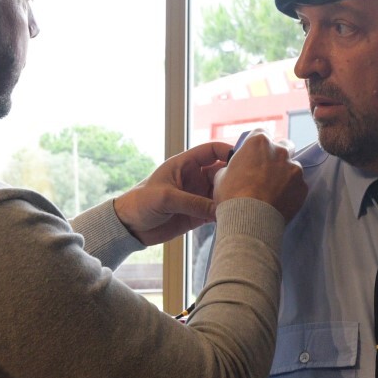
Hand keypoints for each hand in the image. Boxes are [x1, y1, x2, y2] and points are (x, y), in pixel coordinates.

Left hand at [112, 142, 232, 246]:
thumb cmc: (141, 203)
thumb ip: (193, 202)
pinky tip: (235, 217)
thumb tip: (220, 209)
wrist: (130, 226)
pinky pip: (217, 212)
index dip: (227, 151)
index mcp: (185, 164)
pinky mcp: (198, 215)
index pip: (211, 151)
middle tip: (247, 187)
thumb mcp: (166, 198)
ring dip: (231, 198)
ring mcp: (198, 197)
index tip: (242, 160)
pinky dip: (226, 214)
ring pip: (222, 193)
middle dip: (234, 178)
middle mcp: (195, 178)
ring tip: (244, 205)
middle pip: (222, 173)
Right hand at [213, 133, 307, 222]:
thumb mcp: (222, 175)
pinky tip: (281, 201)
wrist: (250, 220)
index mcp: (258, 142)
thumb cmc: (232, 196)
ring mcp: (294, 168)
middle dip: (277, 155)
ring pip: (292, 166)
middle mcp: (280, 151)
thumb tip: (237, 168)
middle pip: (283, 146)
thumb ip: (234, 165)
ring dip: (285, 174)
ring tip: (274, 190)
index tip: (254, 155)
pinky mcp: (303, 186)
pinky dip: (292, 190)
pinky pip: (298, 185)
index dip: (257, 145)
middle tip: (267, 171)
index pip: (261, 133)